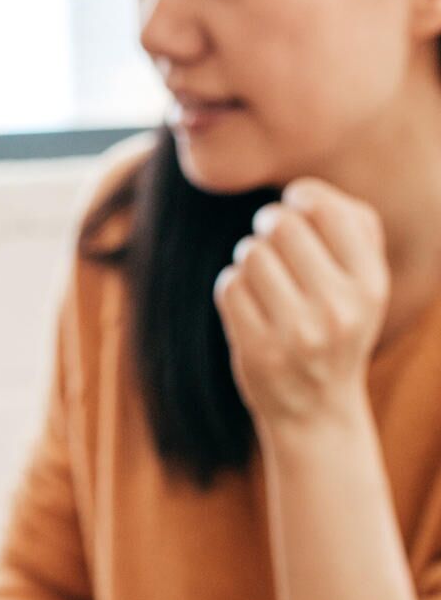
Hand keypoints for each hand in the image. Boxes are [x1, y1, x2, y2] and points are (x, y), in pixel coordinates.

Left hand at [215, 178, 389, 429]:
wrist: (317, 408)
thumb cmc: (338, 327)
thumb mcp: (366, 284)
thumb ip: (353, 229)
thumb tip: (304, 190)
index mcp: (371, 284)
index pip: (328, 210)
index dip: (301, 198)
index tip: (295, 206)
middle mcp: (339, 308)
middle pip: (281, 226)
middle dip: (268, 227)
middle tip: (269, 240)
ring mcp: (296, 332)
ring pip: (250, 254)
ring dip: (248, 259)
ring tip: (264, 279)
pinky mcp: (257, 350)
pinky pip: (228, 286)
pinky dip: (232, 287)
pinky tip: (249, 303)